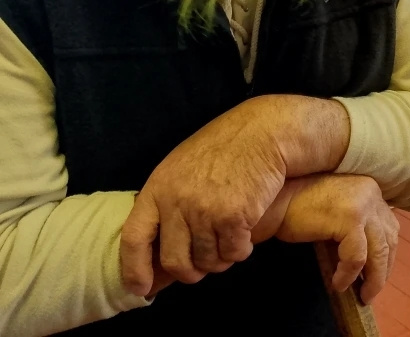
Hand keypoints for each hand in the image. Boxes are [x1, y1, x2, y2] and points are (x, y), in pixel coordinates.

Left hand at [121, 97, 288, 295]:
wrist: (263, 133)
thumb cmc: (224, 148)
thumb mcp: (182, 168)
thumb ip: (167, 202)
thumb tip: (156, 249)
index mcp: (158, 188)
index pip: (134, 238)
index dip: (134, 269)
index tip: (141, 289)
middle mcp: (177, 202)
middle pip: (175, 261)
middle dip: (190, 272)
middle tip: (203, 266)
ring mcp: (205, 211)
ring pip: (208, 261)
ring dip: (220, 259)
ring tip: (230, 240)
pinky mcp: (234, 218)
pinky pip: (234, 253)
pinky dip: (241, 250)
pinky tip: (246, 234)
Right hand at [253, 175, 398, 304]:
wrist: (274, 199)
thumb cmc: (299, 208)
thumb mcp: (338, 213)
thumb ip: (357, 226)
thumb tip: (370, 261)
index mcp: (371, 189)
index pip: (389, 226)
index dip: (386, 254)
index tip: (377, 275)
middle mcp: (372, 192)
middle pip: (389, 239)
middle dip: (383, 270)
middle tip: (370, 291)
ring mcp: (362, 204)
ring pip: (379, 251)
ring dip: (373, 278)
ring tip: (361, 294)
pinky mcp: (349, 218)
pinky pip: (357, 257)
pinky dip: (350, 274)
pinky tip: (339, 283)